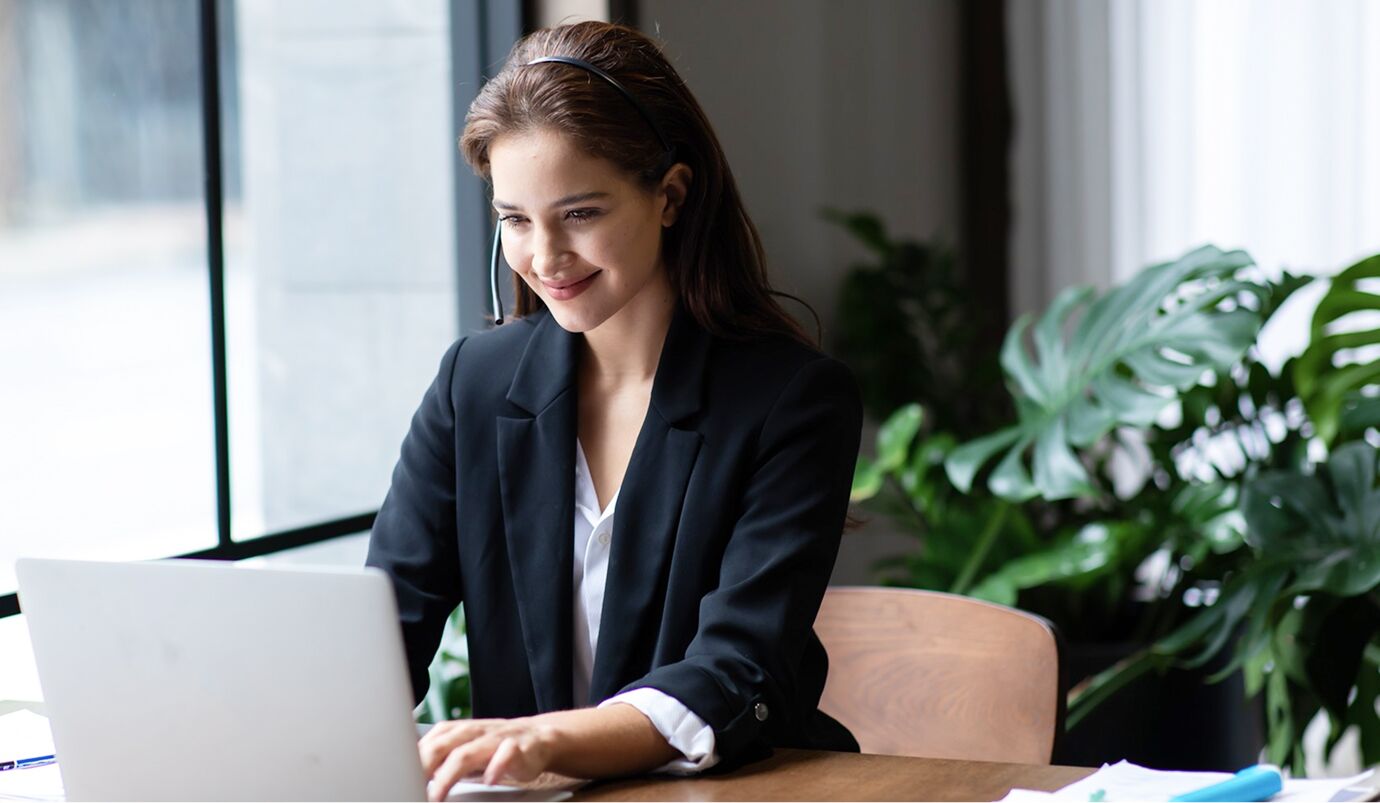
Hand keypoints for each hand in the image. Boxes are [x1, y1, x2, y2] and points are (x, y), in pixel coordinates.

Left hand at [419, 716, 554, 799]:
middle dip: (423, 767)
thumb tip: (407, 771)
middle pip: (443, 745)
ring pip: (468, 752)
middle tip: (410, 787)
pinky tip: (489, 780)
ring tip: (437, 796)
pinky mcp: (520, 748)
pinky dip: (496, 767)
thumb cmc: (496, 748)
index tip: (398, 778)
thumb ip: (440, 757)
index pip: (429, 741)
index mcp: (459, 731)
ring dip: (449, 775)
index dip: (412, 759)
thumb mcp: (466, 747)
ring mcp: (497, 738)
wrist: (540, 738)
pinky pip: (507, 754)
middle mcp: (475, 732)